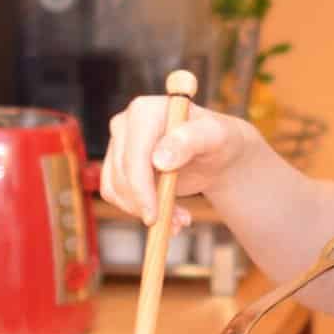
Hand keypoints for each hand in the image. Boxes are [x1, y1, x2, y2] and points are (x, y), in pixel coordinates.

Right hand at [99, 96, 253, 232]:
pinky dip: (141, 211)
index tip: (155, 216)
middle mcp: (125, 124)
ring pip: (116, 190)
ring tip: (180, 218)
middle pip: (121, 176)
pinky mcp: (118, 165)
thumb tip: (159, 159)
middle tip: (180, 222)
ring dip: (146, 212)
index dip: (141, 188)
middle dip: (147, 205)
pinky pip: (117, 196)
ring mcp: (119, 145)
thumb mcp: (214, 137)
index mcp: (146, 111)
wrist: (215, 152)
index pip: (133, 156)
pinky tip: (170, 214)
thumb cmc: (218, 139)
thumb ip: (191, 140)